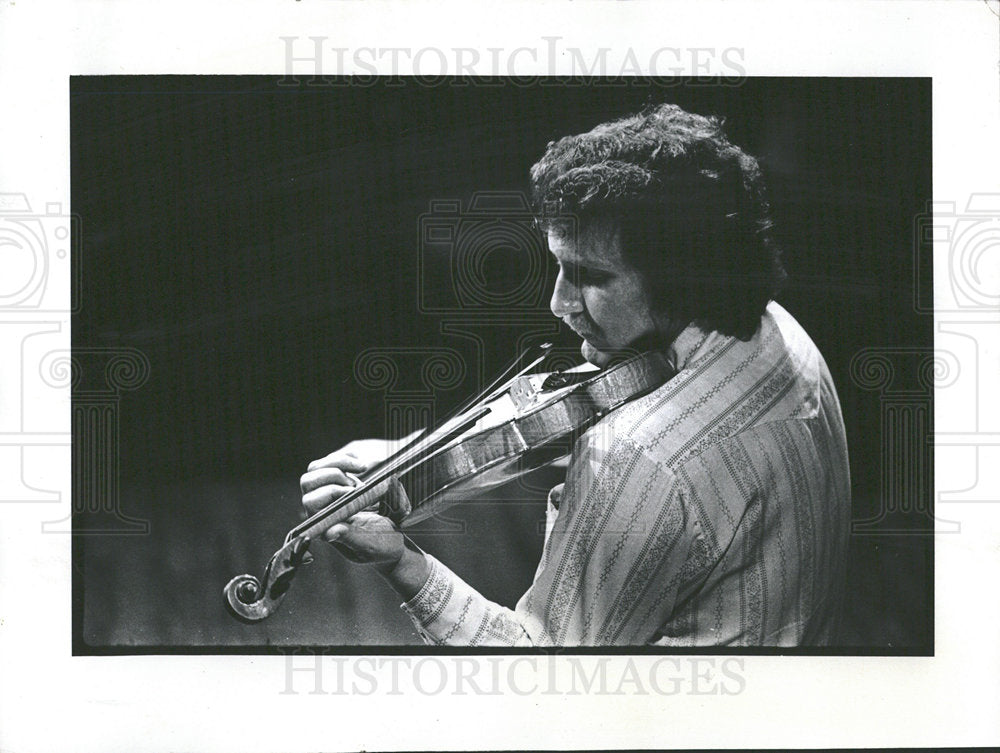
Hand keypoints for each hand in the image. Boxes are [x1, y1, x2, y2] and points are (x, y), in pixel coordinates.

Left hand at [300, 445, 403, 569]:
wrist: (394, 538)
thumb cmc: (381, 546)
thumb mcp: (369, 544)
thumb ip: (350, 538)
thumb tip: (330, 532)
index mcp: (324, 526)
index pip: (312, 503)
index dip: (330, 492)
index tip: (354, 492)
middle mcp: (321, 509)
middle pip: (308, 482)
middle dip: (334, 477)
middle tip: (359, 486)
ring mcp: (327, 494)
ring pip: (315, 469)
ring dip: (338, 464)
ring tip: (361, 471)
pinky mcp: (336, 482)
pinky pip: (328, 462)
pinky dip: (344, 459)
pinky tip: (361, 467)